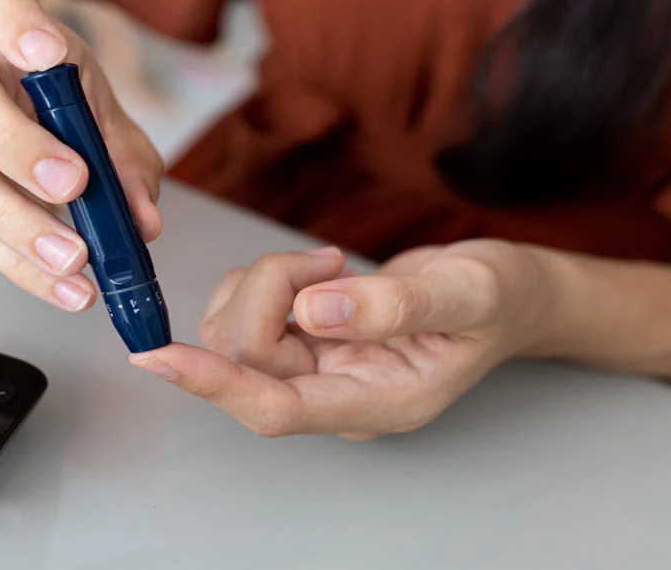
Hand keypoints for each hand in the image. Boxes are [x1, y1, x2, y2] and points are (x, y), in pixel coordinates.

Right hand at [0, 0, 163, 310]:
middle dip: (13, 139)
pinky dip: (16, 264)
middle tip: (73, 183)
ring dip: (12, 219)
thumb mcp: (101, 115)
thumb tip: (140, 217)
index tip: (46, 54)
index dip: (6, 16)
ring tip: (74, 258)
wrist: (1, 127)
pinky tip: (61, 285)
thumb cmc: (55, 110)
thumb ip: (126, 159)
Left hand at [130, 241, 554, 438]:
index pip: (276, 410)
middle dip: (269, 291)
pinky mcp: (304, 342)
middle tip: (327, 260)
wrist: (510, 293)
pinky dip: (261, 280)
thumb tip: (315, 310)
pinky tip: (312, 271)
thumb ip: (396, 305)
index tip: (160, 358)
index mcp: (378, 404)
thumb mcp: (469, 291)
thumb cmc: (501, 297)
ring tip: (330, 263)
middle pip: (251, 357)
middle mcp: (335, 396)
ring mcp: (316, 371)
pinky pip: (247, 314)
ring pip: (239, 333)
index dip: (216, 383)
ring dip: (265, 282)